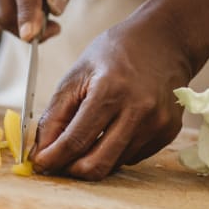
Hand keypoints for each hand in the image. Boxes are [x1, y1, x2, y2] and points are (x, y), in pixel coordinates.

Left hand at [31, 16, 192, 179]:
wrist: (166, 39)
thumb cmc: (116, 52)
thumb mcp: (77, 74)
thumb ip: (55, 115)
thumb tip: (41, 152)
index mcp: (110, 91)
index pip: (75, 141)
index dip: (52, 159)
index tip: (39, 164)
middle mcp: (138, 111)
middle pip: (97, 165)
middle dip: (72, 169)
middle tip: (60, 160)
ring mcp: (158, 124)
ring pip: (113, 164)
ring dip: (94, 157)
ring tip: (91, 133)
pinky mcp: (168, 132)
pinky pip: (132, 157)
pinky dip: (116, 150)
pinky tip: (116, 126)